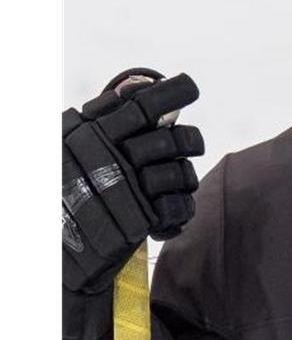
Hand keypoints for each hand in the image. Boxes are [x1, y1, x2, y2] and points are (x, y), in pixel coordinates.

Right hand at [62, 69, 203, 293]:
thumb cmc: (64, 192)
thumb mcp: (70, 145)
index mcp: (88, 134)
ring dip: (184, 179)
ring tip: (168, 186)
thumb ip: (104, 114)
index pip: (140, 105)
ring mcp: (124, 192)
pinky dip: (180, 209)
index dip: (171, 93)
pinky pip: (181, 206)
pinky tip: (166, 213)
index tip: (190, 87)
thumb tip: (141, 84)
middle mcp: (106, 159)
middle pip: (173, 139)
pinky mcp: (138, 224)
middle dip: (190, 141)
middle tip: (189, 146)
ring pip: (182, 172)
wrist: (53, 255)